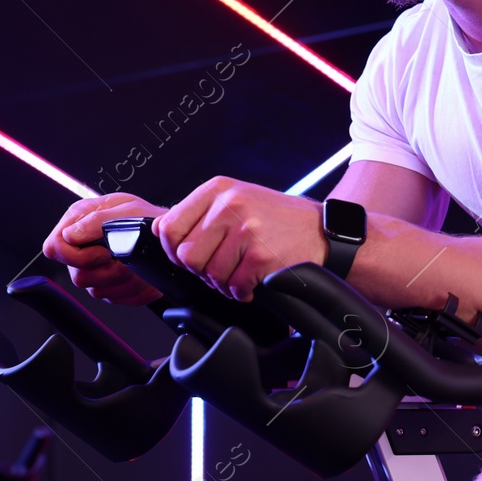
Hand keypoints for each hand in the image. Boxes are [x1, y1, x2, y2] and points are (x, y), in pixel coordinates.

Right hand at [42, 192, 167, 305]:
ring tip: (139, 265)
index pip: (55, 248)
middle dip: (108, 271)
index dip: (76, 256)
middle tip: (127, 259)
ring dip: (125, 281)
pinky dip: (136, 291)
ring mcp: (95, 268)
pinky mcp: (110, 285)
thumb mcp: (127, 209)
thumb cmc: (149, 217)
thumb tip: (70, 235)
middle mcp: (83, 246)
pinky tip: (143, 275)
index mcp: (79, 221)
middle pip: (78, 276)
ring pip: (97, 291)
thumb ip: (96, 220)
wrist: (168, 234)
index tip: (104, 253)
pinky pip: (116, 299)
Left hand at [155, 177, 328, 301]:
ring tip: (239, 273)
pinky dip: (241, 291)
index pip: (169, 226)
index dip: (173, 250)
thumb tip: (159, 229)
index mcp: (217, 189)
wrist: (322, 231)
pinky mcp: (260, 256)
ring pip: (209, 274)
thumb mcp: (236, 200)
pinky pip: (233, 286)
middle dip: (200, 270)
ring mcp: (245, 230)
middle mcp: (229, 205)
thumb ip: (198, 212)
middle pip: (185, 255)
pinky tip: (253, 281)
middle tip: (219, 267)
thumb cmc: (277, 219)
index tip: (189, 256)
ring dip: (223, 283)